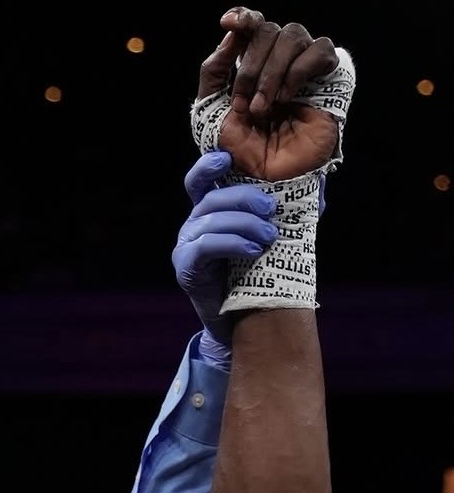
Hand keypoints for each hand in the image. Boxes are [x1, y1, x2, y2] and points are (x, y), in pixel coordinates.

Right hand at [173, 152, 278, 345]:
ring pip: (210, 221)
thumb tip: (319, 183)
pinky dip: (232, 243)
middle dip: (244, 199)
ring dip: (244, 224)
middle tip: (270, 210)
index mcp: (210, 211)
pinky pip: (205, 246)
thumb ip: (291, 210)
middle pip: (212, 198)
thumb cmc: (259, 274)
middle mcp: (193, 224)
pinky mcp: (185, 268)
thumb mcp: (276, 236)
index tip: (227, 158)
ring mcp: (185, 246)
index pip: (200, 180)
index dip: (208, 165)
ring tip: (268, 237)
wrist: (244, 321)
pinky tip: (253, 249)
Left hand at [199, 10, 340, 179]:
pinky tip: (287, 98)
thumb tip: (231, 32)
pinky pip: (318, 50)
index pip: (253, 25)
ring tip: (264, 108)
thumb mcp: (212, 111)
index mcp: (252, 64)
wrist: (267, 177)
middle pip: (268, 29)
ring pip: (292, 35)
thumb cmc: (240, 149)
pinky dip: (298, 72)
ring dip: (271, 73)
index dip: (244, 17)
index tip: (229, 22)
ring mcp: (303, 66)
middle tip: (244, 105)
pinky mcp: (328, 77)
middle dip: (250, 67)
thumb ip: (214, 71)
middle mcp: (279, 60)